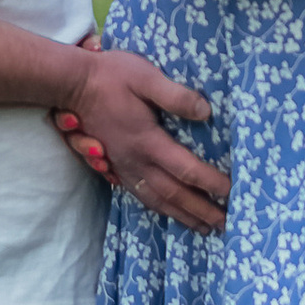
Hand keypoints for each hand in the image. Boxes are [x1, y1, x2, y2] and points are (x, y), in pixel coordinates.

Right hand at [58, 44, 229, 233]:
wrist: (72, 84)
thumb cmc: (111, 76)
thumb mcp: (146, 76)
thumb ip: (176, 96)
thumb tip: (206, 112)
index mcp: (147, 141)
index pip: (186, 169)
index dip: (211, 183)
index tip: (232, 192)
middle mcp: (136, 161)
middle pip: (174, 193)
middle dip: (201, 210)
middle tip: (225, 223)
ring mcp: (123, 167)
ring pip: (157, 200)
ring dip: (182, 215)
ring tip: (203, 228)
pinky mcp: (114, 166)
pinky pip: (140, 196)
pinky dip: (159, 209)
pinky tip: (169, 212)